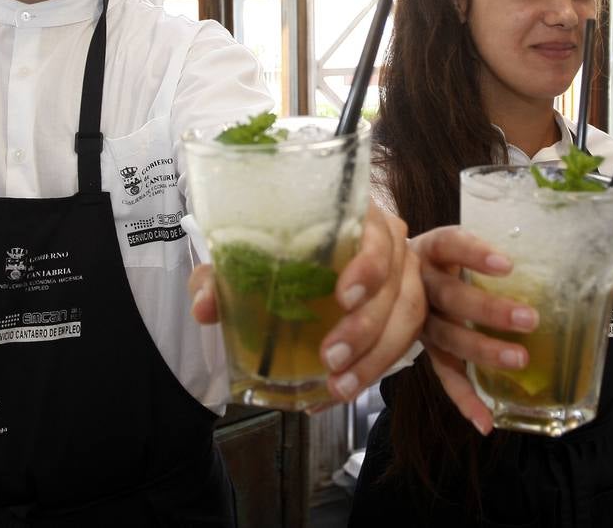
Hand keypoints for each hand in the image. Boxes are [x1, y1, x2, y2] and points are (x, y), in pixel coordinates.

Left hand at [188, 201, 424, 403]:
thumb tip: (205, 308)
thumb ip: (221, 275)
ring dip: (375, 358)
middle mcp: (390, 246)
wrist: (300, 260)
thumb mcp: (248, 256)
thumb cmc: (280, 249)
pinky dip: (368, 373)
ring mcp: (403, 280)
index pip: (377, 235)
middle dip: (365, 329)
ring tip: (339, 387)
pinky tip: (335, 394)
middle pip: (395, 287)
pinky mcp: (403, 313)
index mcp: (358, 218)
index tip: (341, 298)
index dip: (368, 267)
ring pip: (407, 320)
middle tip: (330, 358)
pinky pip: (400, 345)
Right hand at [412, 225, 538, 434]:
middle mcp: (418, 284)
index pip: (450, 245)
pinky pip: (443, 374)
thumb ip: (486, 251)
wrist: (385, 274)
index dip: (475, 254)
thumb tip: (556, 261)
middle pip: (450, 297)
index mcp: (430, 250)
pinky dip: (464, 398)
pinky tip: (485, 420)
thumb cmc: (441, 258)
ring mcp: (417, 319)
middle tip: (530, 319)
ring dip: (483, 351)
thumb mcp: (454, 245)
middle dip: (489, 311)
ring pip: (448, 337)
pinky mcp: (423, 349)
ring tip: (519, 360)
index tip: (507, 265)